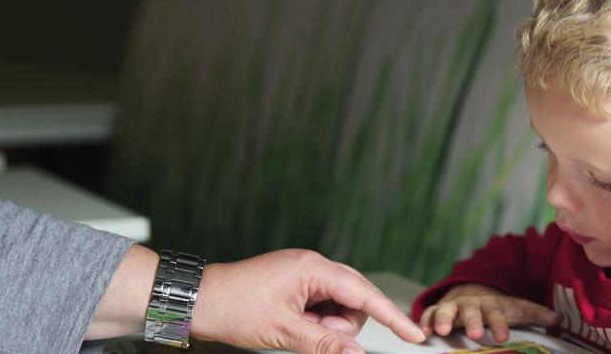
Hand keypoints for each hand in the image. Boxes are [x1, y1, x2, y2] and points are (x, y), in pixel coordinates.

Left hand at [190, 249, 424, 353]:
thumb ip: (325, 342)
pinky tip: (295, 327)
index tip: (413, 334)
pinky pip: (320, 304)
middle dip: (342, 325)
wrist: (197, 299)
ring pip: (338, 304)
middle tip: (315, 337)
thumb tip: (356, 353)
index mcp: (312, 269)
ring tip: (296, 332)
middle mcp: (311, 265)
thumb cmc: (233, 307)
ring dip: (326, 325)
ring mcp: (302, 273)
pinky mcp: (294, 283)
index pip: (364, 294)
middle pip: (353, 299)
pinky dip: (315, 320)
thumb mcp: (284, 332)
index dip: (391, 317)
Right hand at [418, 284, 558, 342]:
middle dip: (472, 322)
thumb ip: (535, 314)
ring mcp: (453, 306)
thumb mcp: (515, 308)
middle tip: (475, 334)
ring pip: (447, 310)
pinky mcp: (438, 310)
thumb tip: (560, 318)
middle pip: (472, 311)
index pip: (497, 314)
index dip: (499, 325)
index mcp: (491, 304)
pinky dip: (426, 321)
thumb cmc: (496, 306)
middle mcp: (471, 304)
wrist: (470, 288)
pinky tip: (424, 332)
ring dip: (445, 320)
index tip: (502, 338)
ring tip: (443, 331)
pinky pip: (430, 314)